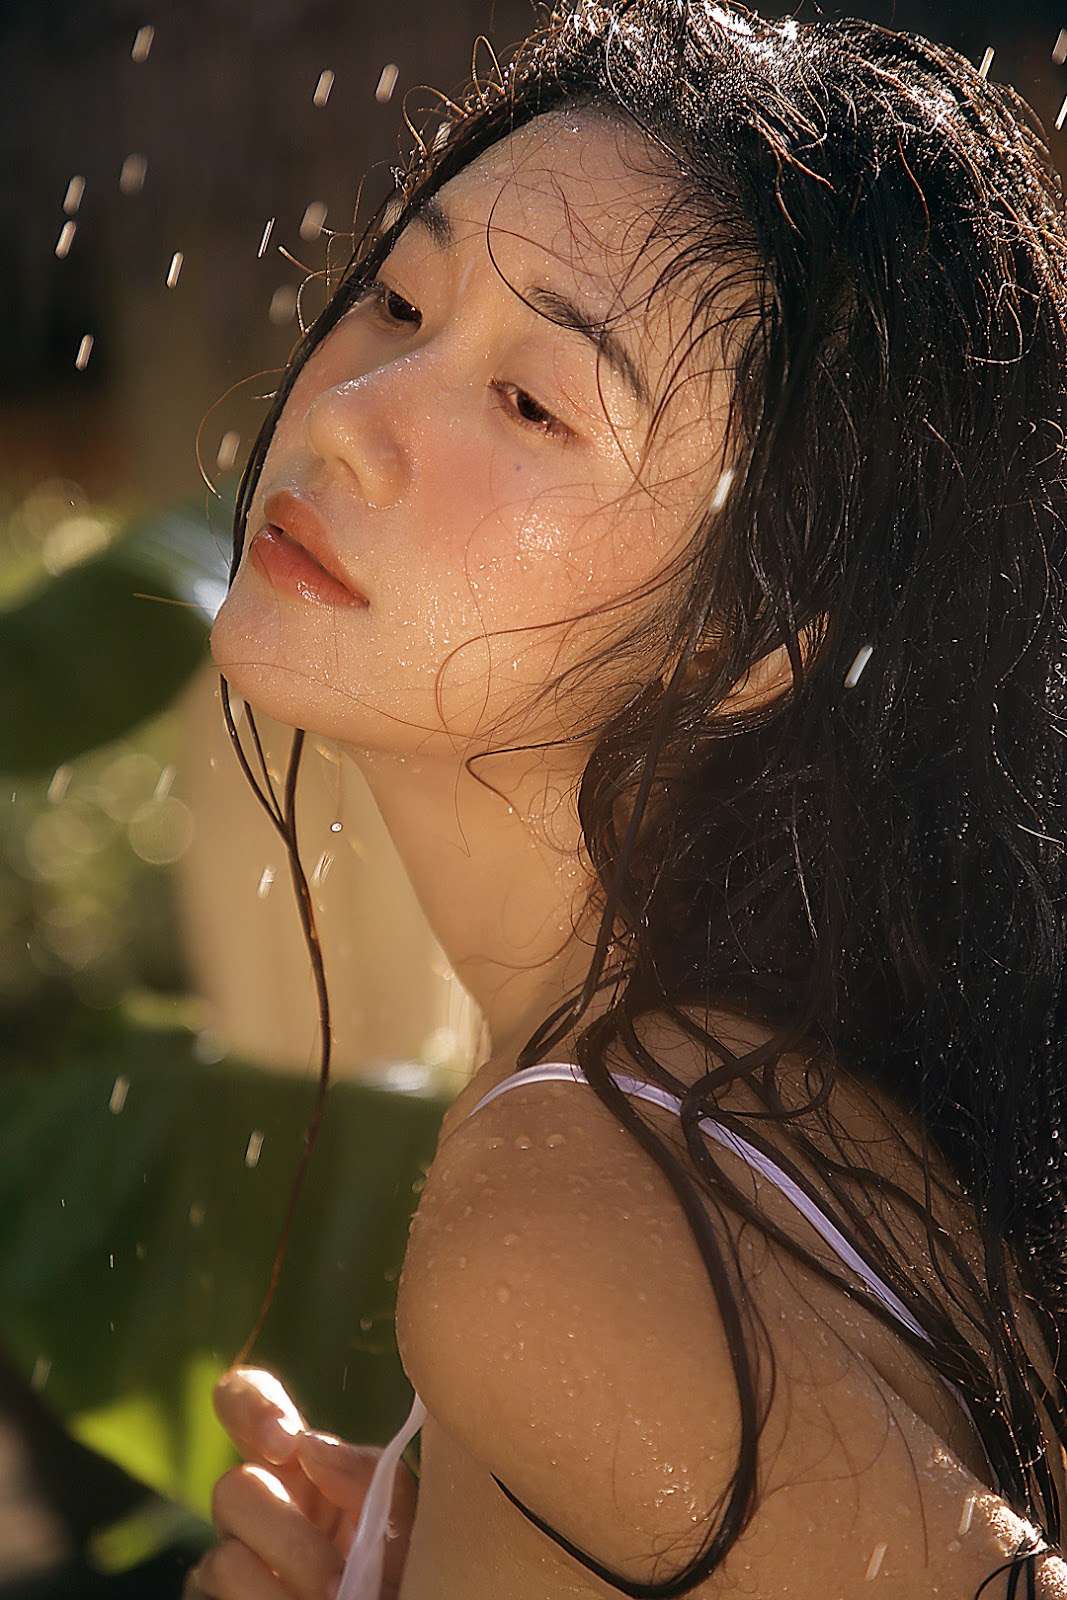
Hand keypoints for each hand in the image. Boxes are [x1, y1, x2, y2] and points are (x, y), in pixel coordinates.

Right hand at [185, 1368, 417, 1599]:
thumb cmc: (404, 1575)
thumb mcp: (404, 1522)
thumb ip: (369, 1476)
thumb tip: (307, 1447)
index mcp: (301, 1466)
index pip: (246, 1402)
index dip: (250, 1406)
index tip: (284, 1443)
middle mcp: (259, 1506)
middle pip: (233, 1487)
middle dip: (287, 1537)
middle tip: (338, 1582)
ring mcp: (231, 1562)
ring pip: (222, 1554)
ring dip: (282, 1586)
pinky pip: (213, 1594)